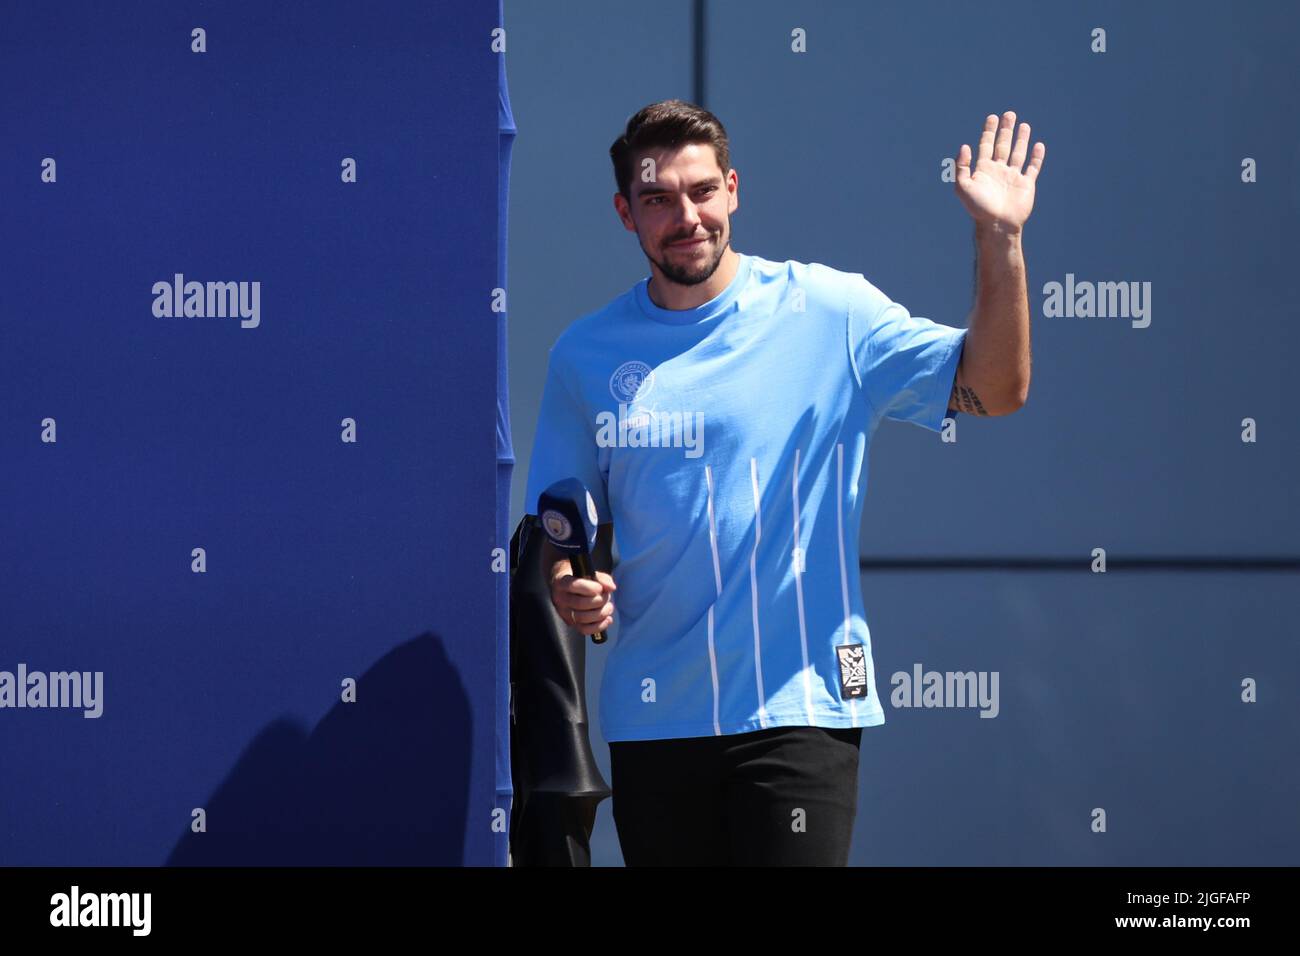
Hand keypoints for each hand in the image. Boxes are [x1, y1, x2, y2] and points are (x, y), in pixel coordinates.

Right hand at [549, 561, 616, 635]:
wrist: (569, 587)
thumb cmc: (581, 578)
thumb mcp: (591, 573)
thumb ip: (602, 578)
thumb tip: (611, 587)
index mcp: (561, 583)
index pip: (573, 586)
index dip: (590, 588)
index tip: (600, 588)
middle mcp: (560, 599)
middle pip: (580, 604)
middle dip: (598, 601)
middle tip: (606, 597)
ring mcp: (564, 613)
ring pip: (582, 618)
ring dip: (601, 614)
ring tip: (609, 607)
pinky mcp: (571, 623)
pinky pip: (584, 629)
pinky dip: (599, 626)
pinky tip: (607, 619)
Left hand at [955, 111, 1044, 233]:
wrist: (997, 225)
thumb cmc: (978, 208)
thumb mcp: (963, 186)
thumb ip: (961, 166)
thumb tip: (964, 146)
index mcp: (983, 170)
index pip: (986, 145)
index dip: (988, 131)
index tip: (992, 117)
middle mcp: (998, 171)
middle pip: (1002, 145)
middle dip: (1006, 130)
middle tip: (1009, 114)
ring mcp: (1013, 177)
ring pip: (1018, 153)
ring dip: (1021, 139)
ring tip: (1024, 125)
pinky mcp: (1026, 185)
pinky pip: (1032, 168)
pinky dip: (1036, 157)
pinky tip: (1038, 146)